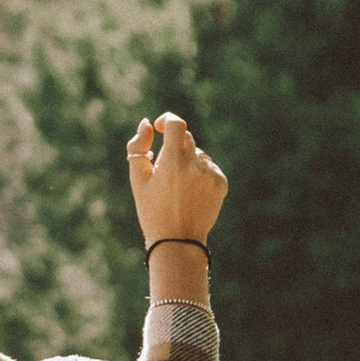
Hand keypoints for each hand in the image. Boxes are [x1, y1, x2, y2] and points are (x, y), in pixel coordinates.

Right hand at [127, 112, 227, 251]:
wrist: (177, 240)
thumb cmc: (152, 210)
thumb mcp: (138, 180)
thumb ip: (138, 147)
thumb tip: (146, 123)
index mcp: (173, 162)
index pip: (176, 124)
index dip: (167, 120)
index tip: (160, 128)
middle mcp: (195, 164)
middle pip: (186, 138)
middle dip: (173, 147)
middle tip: (164, 171)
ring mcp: (211, 173)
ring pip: (197, 154)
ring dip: (187, 162)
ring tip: (178, 188)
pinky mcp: (221, 182)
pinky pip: (208, 167)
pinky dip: (199, 174)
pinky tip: (190, 193)